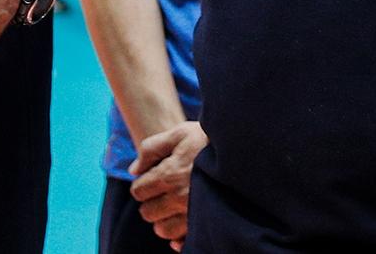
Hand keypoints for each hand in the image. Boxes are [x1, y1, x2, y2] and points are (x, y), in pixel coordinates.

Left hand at [130, 120, 206, 248]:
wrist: (242, 151)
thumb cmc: (208, 140)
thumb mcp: (179, 134)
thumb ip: (151, 149)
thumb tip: (133, 170)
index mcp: (169, 174)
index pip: (139, 192)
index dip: (141, 186)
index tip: (151, 180)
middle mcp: (179, 197)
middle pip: (148, 213)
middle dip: (150, 203)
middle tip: (161, 193)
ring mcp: (194, 213)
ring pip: (164, 230)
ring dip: (163, 221)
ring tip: (172, 208)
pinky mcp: (208, 223)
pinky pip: (184, 242)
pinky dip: (178, 239)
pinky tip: (182, 224)